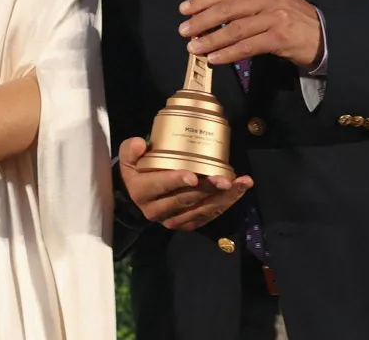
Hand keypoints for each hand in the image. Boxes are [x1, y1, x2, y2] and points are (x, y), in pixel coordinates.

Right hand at [118, 137, 252, 229]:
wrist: (134, 196)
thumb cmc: (136, 171)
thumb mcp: (127, 158)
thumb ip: (131, 149)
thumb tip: (141, 143)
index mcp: (142, 191)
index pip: (160, 186)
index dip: (177, 181)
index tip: (194, 176)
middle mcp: (156, 210)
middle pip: (185, 200)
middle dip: (207, 190)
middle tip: (225, 180)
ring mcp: (171, 220)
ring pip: (200, 210)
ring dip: (223, 198)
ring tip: (241, 184)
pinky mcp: (184, 225)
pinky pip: (206, 217)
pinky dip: (224, 205)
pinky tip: (237, 193)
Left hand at [179, 0, 324, 69]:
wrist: (326, 37)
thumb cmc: (293, 20)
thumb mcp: (272, 2)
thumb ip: (247, 2)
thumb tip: (210, 11)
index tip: (185, 8)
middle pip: (228, 8)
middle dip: (202, 20)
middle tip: (184, 30)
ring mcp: (276, 17)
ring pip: (235, 29)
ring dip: (211, 40)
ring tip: (194, 47)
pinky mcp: (280, 37)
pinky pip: (247, 46)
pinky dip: (228, 53)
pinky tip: (214, 59)